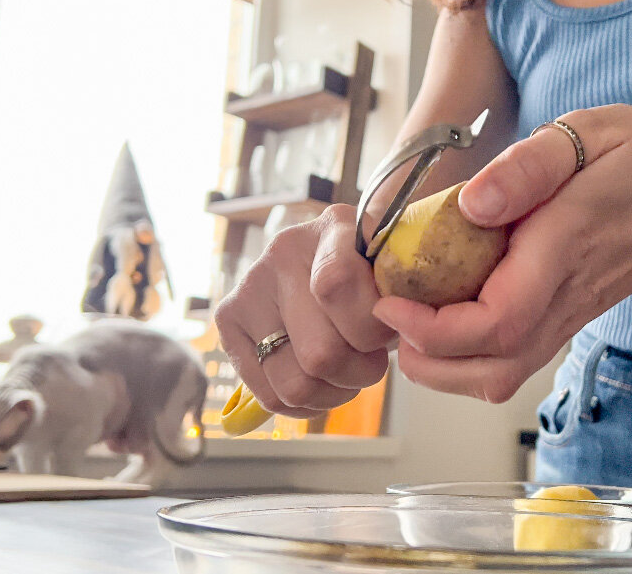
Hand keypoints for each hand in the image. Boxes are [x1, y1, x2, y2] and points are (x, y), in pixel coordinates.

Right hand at [214, 205, 393, 416]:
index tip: (389, 329)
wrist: (330, 266)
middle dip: (361, 370)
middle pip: (322, 353)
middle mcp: (282, 252)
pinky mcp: (228, 321)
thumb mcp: (399, 274)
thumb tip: (401, 325)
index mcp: (334, 226)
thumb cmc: (375, 279)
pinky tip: (321, 381)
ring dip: (335, 391)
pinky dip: (306, 404)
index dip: (371, 327)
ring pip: (296, 382)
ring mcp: (249, 287)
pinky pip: (270, 396)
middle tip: (372, 357)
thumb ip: (404, 291)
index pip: (337, 284)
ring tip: (348, 370)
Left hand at [372, 104, 631, 402]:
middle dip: (426, 358)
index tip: (389, 297)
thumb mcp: (587, 133)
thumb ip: (530, 166)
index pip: (495, 322)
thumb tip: (471, 204)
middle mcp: (564, 299)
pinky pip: (512, 360)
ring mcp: (567, 317)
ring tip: (407, 322)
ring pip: (500, 376)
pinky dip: (467, 356)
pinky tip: (445, 315)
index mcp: (562, 251)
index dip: (431, 326)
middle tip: (387, 313)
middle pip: (490, 370)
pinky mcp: (566, 320)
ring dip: (443, 365)